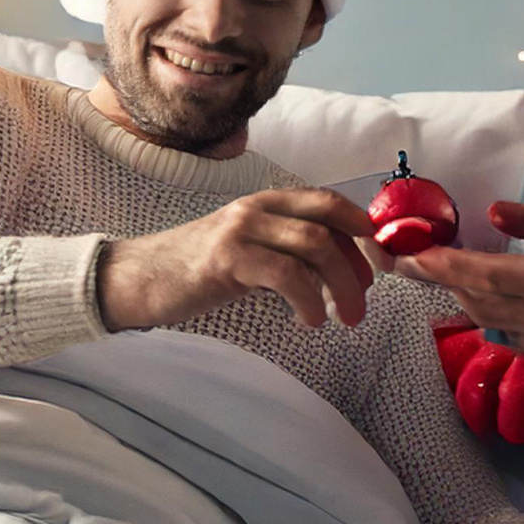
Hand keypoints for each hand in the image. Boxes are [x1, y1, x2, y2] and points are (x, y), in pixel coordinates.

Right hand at [98, 187, 374, 330]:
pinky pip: (287, 273)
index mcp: (269, 202)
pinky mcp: (227, 256)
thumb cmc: (198, 272)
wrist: (138, 280)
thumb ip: (291, 253)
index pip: (332, 203)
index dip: (366, 232)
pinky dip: (309, 300)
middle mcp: (258, 207)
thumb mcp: (252, 253)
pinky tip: (310, 321)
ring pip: (316, 246)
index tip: (384, 266)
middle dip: (360, 262)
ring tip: (345, 319)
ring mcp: (242, 228)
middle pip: (331, 221)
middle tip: (366, 302)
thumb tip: (343, 271)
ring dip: (341, 287)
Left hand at [411, 201, 523, 371]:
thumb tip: (495, 212)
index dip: (441, 266)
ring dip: (458, 294)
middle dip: (436, 278)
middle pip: (472, 298)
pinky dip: (484, 313)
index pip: (485, 275)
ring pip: (482, 319)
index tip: (409, 255)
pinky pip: (501, 334)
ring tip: (439, 271)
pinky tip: (481, 296)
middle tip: (407, 257)